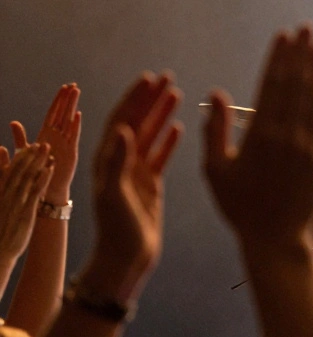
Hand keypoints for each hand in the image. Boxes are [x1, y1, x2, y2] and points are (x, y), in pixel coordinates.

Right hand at [0, 143, 53, 262]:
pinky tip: (49, 169)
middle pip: (18, 171)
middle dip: (29, 155)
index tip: (28, 146)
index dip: (19, 158)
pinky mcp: (25, 213)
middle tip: (41, 142)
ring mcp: (15, 203)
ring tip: (47, 148)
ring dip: (37, 162)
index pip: (8, 172)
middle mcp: (6, 195)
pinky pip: (34, 193)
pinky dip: (41, 179)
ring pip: (27, 178)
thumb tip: (3, 168)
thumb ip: (1, 185)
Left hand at [12, 84, 81, 203]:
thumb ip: (20, 137)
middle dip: (68, 99)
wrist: (44, 189)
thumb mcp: (24, 153)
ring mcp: (65, 143)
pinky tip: (76, 115)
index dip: (59, 100)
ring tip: (77, 93)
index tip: (64, 87)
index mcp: (46, 134)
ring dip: (72, 107)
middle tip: (74, 85)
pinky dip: (74, 126)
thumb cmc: (34, 172)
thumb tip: (13, 122)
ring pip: (69, 121)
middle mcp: (57, 136)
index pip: (53, 113)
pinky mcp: (70, 152)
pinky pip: (72, 136)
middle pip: (63, 113)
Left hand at [88, 73, 182, 299]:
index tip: (148, 78)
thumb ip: (118, 162)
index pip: (121, 120)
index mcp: (109, 160)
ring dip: (161, 114)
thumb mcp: (115, 195)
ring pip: (151, 136)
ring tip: (176, 93)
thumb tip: (124, 129)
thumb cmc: (117, 230)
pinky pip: (160, 156)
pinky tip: (179, 127)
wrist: (126, 259)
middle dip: (150, 99)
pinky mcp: (150, 185)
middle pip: (137, 122)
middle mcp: (121, 162)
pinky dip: (168, 141)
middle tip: (167, 77)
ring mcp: (136, 173)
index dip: (133, 98)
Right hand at [204, 26, 312, 250]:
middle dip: (301, 55)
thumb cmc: (239, 207)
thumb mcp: (215, 170)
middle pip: (297, 86)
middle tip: (306, 29)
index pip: (272, 86)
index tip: (283, 36)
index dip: (278, 59)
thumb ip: (215, 131)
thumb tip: (216, 94)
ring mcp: (310, 147)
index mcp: (260, 135)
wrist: (276, 239)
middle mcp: (289, 136)